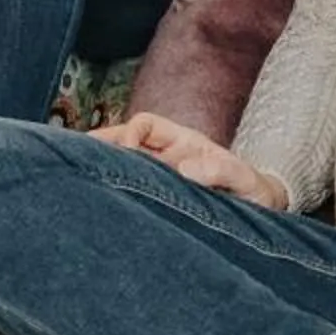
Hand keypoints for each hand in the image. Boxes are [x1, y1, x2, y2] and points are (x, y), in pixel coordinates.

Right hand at [90, 112, 288, 209]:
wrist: (261, 209)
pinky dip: (114, 192)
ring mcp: (161, 177)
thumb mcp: (241, 178)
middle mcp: (166, 155)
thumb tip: (184, 169)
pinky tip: (96, 202)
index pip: (145, 125)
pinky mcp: (159, 199)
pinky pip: (132, 190)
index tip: (125, 153)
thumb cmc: (252, 189)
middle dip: (99, 145)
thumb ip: (218, 171)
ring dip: (103, 168)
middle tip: (74, 156)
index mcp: (183, 141)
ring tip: (75, 178)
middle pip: (124, 141)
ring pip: (123, 165)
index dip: (129, 134)